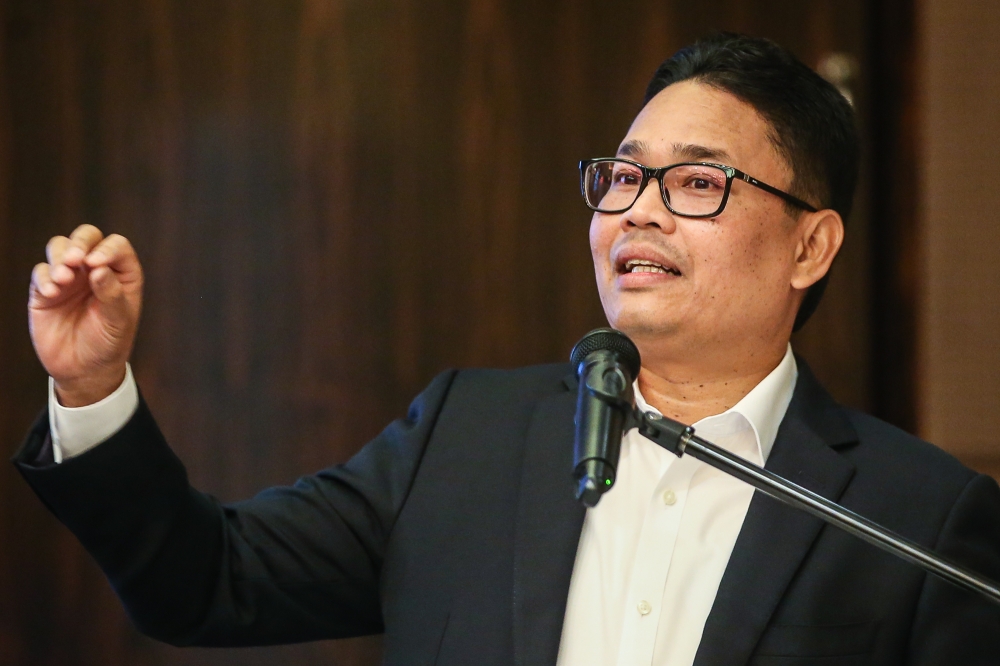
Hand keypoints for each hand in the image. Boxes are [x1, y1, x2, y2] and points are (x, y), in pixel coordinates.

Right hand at [29, 225, 143, 406]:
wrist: (83, 370)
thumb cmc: (108, 344)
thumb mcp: (118, 323)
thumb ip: (112, 295)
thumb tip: (99, 269)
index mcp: (121, 274)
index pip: (116, 245)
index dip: (107, 249)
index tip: (96, 265)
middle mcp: (95, 270)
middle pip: (87, 236)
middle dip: (79, 242)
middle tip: (75, 260)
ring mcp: (69, 277)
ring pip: (60, 247)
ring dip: (59, 257)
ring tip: (63, 280)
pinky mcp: (45, 290)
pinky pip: (40, 271)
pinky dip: (44, 277)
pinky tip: (51, 293)